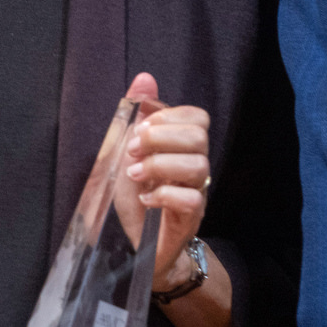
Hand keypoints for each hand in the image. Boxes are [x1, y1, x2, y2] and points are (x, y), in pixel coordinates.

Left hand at [120, 72, 212, 292]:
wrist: (136, 247)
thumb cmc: (134, 199)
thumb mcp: (126, 154)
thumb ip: (137, 116)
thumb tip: (145, 78)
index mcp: (182, 148)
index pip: (198, 117)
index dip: (170, 117)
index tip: (140, 127)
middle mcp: (195, 167)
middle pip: (200, 137)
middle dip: (160, 137)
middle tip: (132, 151)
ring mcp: (196, 193)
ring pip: (198, 166)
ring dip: (158, 165)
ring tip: (133, 174)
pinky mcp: (191, 219)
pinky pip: (191, 200)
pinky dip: (163, 195)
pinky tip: (145, 199)